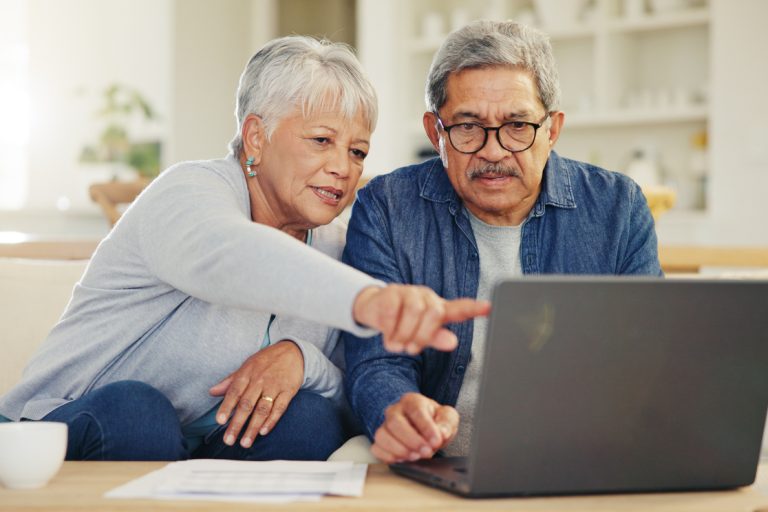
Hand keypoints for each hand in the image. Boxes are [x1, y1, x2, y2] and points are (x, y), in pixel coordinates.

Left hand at [209, 341, 303, 447]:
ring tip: (245, 442)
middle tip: (228, 440)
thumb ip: (230, 381)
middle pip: (247, 404)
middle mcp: (260, 380)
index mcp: (247, 374)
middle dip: (237, 424)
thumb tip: (212, 392)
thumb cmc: (266, 361)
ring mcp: (274, 386)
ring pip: (262, 409)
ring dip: (253, 427)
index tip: (219, 421)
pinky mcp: (288, 391)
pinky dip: (272, 421)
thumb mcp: (246, 366)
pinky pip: (280, 408)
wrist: (292, 351)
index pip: (234, 392)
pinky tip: (263, 431)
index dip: (226, 407)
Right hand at [353, 284, 490, 353]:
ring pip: (415, 311)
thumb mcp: (420, 335)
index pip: (460, 308)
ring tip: (397, 345)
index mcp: (439, 308)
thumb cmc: (403, 323)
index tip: (488, 308)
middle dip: (422, 335)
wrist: (374, 309)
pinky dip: (390, 329)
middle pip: (435, 313)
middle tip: (411, 349)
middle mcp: (427, 297)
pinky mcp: (391, 292)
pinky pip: (394, 311)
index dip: (474, 308)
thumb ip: (436, 338)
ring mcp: (409, 292)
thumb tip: (453, 341)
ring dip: (405, 333)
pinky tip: (388, 336)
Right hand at [371, 392, 457, 462]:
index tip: (436, 441)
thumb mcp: (447, 417)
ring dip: (399, 449)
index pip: (416, 410)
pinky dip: (388, 457)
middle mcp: (395, 411)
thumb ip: (446, 423)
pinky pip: (376, 449)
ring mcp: (385, 426)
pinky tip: (403, 460)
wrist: (424, 428)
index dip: (426, 427)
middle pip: (395, 422)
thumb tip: (441, 433)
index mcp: (412, 401)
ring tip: (415, 457)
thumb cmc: (434, 420)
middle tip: (426, 452)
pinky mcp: (380, 441)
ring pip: (382, 436)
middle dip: (412, 440)